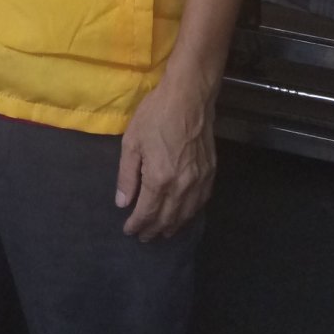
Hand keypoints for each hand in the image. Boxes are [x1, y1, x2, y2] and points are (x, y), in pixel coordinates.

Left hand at [115, 73, 216, 241]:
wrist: (189, 96)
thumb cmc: (156, 114)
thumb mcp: (132, 142)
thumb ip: (127, 176)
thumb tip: (122, 202)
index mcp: (159, 179)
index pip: (147, 213)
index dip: (136, 225)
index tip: (128, 231)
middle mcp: (182, 186)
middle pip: (167, 218)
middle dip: (153, 230)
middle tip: (143, 237)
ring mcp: (199, 180)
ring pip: (186, 214)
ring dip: (173, 226)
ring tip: (162, 232)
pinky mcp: (211, 172)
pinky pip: (201, 202)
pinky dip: (190, 213)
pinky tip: (184, 214)